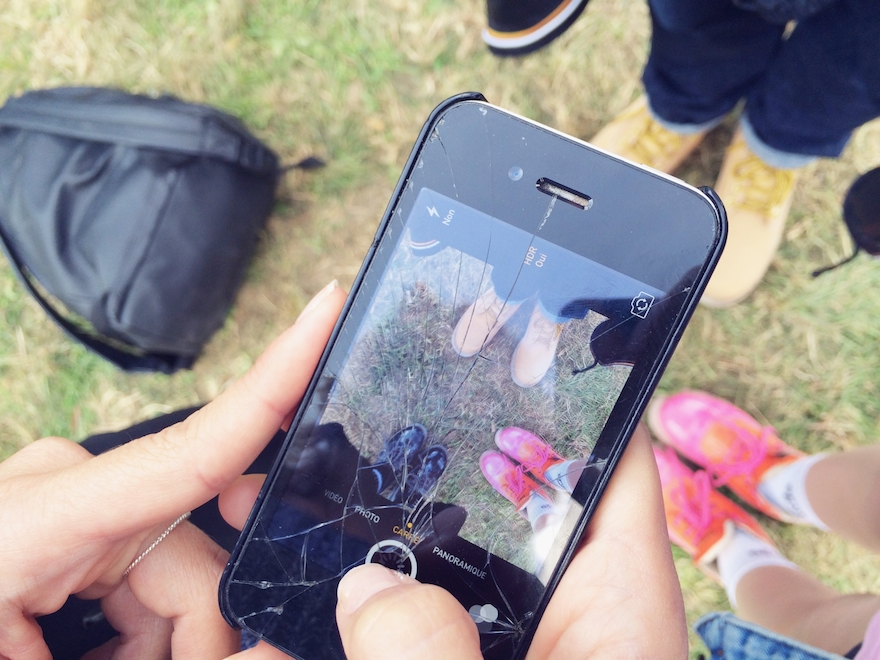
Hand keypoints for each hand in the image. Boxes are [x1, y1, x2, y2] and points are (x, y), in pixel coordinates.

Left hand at [0, 282, 346, 659]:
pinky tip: (106, 653)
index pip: (191, 445)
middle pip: (199, 556)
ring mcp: (70, 504)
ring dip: (169, 641)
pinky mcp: (70, 523)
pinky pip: (148, 572)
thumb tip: (273, 651)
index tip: (329, 306)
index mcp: (39, 516)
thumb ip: (168, 658)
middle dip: (202, 634)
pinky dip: (145, 628)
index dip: (274, 374)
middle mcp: (68, 488)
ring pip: (182, 572)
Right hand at [220, 423, 686, 659]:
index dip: (577, 392)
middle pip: (496, 514)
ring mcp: (482, 655)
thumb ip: (437, 659)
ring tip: (285, 496)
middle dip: (424, 469)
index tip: (517, 331)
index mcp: (614, 615)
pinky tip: (261, 613)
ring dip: (354, 553)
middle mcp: (551, 629)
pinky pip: (373, 639)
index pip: (612, 470)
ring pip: (415, 586)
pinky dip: (323, 631)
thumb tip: (367, 589)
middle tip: (360, 408)